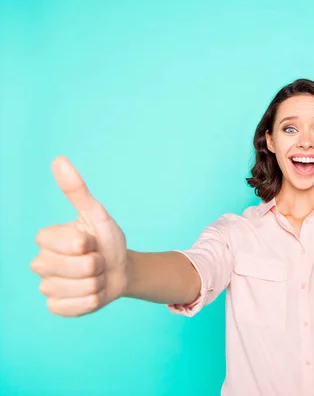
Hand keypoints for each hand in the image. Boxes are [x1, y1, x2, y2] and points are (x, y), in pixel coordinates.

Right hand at [31, 156, 129, 316]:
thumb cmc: (107, 240)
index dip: (90, 244)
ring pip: (83, 288)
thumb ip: (76, 190)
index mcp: (46, 239)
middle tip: (96, 260)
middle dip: (99, 263)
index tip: (91, 241)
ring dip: (98, 282)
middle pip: (80, 268)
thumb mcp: (96, 214)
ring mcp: (46, 287)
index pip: (73, 244)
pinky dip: (93, 300)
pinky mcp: (56, 307)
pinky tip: (92, 292)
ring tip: (95, 275)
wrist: (120, 269)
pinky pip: (78, 307)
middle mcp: (40, 263)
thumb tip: (59, 159)